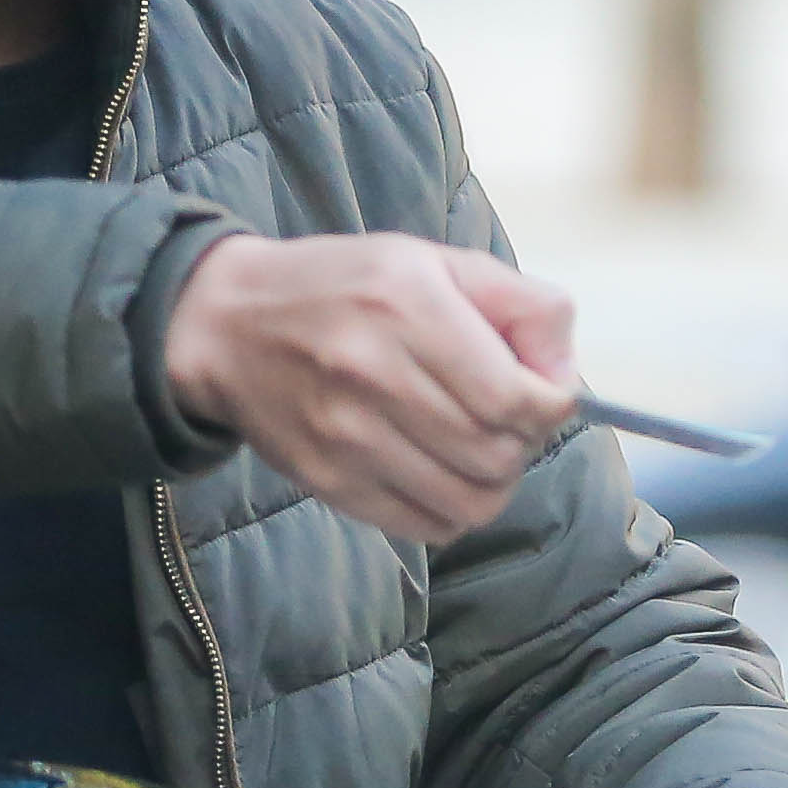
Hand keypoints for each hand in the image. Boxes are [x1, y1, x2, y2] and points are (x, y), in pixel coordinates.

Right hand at [163, 232, 582, 547]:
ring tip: (477, 447)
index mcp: (409, 305)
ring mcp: (347, 436)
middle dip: (524, 442)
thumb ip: (517, 302)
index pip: (518, 397)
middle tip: (508, 418)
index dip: (552, 405)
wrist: (224, 326)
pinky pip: (426, 526)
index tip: (542, 392)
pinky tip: (442, 473)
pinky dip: (453, 510)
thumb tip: (563, 372)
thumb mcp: (432, 261)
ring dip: (494, 482)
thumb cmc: (343, 287)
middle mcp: (375, 373)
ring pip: (470, 500)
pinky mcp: (328, 480)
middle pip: (499, 453)